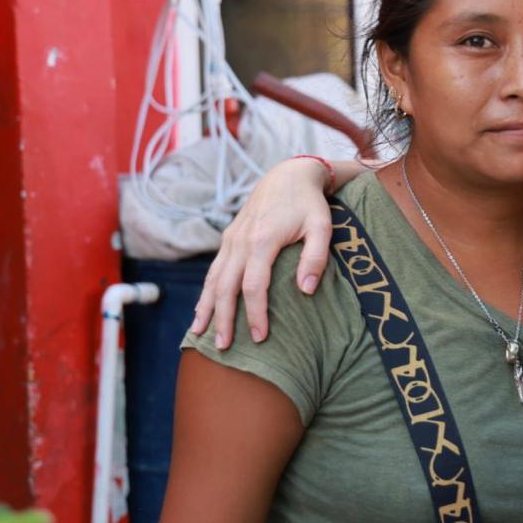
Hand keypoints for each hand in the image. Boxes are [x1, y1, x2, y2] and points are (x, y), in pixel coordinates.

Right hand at [192, 157, 334, 347]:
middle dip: (223, 319)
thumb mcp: (322, 226)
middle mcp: (241, 241)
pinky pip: (212, 270)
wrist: (288, 175)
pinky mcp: (228, 239)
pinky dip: (205, 292)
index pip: (254, 286)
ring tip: (200, 335)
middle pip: (225, 287)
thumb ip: (316, 257)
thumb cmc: (309, 204)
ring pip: (212, 279)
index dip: (255, 313)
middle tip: (223, 347)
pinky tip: (201, 310)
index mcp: (263, 239)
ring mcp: (231, 240)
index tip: (260, 337)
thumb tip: (306, 291)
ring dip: (206, 308)